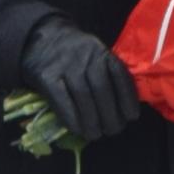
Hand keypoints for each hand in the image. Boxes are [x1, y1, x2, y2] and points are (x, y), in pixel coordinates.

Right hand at [20, 17, 138, 142]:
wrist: (41, 39)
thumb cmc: (75, 55)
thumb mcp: (96, 55)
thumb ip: (110, 75)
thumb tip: (125, 108)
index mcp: (101, 51)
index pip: (119, 74)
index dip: (127, 98)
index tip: (132, 116)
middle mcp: (85, 56)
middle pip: (102, 89)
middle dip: (110, 115)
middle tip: (113, 130)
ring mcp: (65, 65)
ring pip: (83, 96)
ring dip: (92, 121)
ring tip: (96, 134)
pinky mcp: (46, 76)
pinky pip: (62, 101)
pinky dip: (72, 119)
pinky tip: (78, 130)